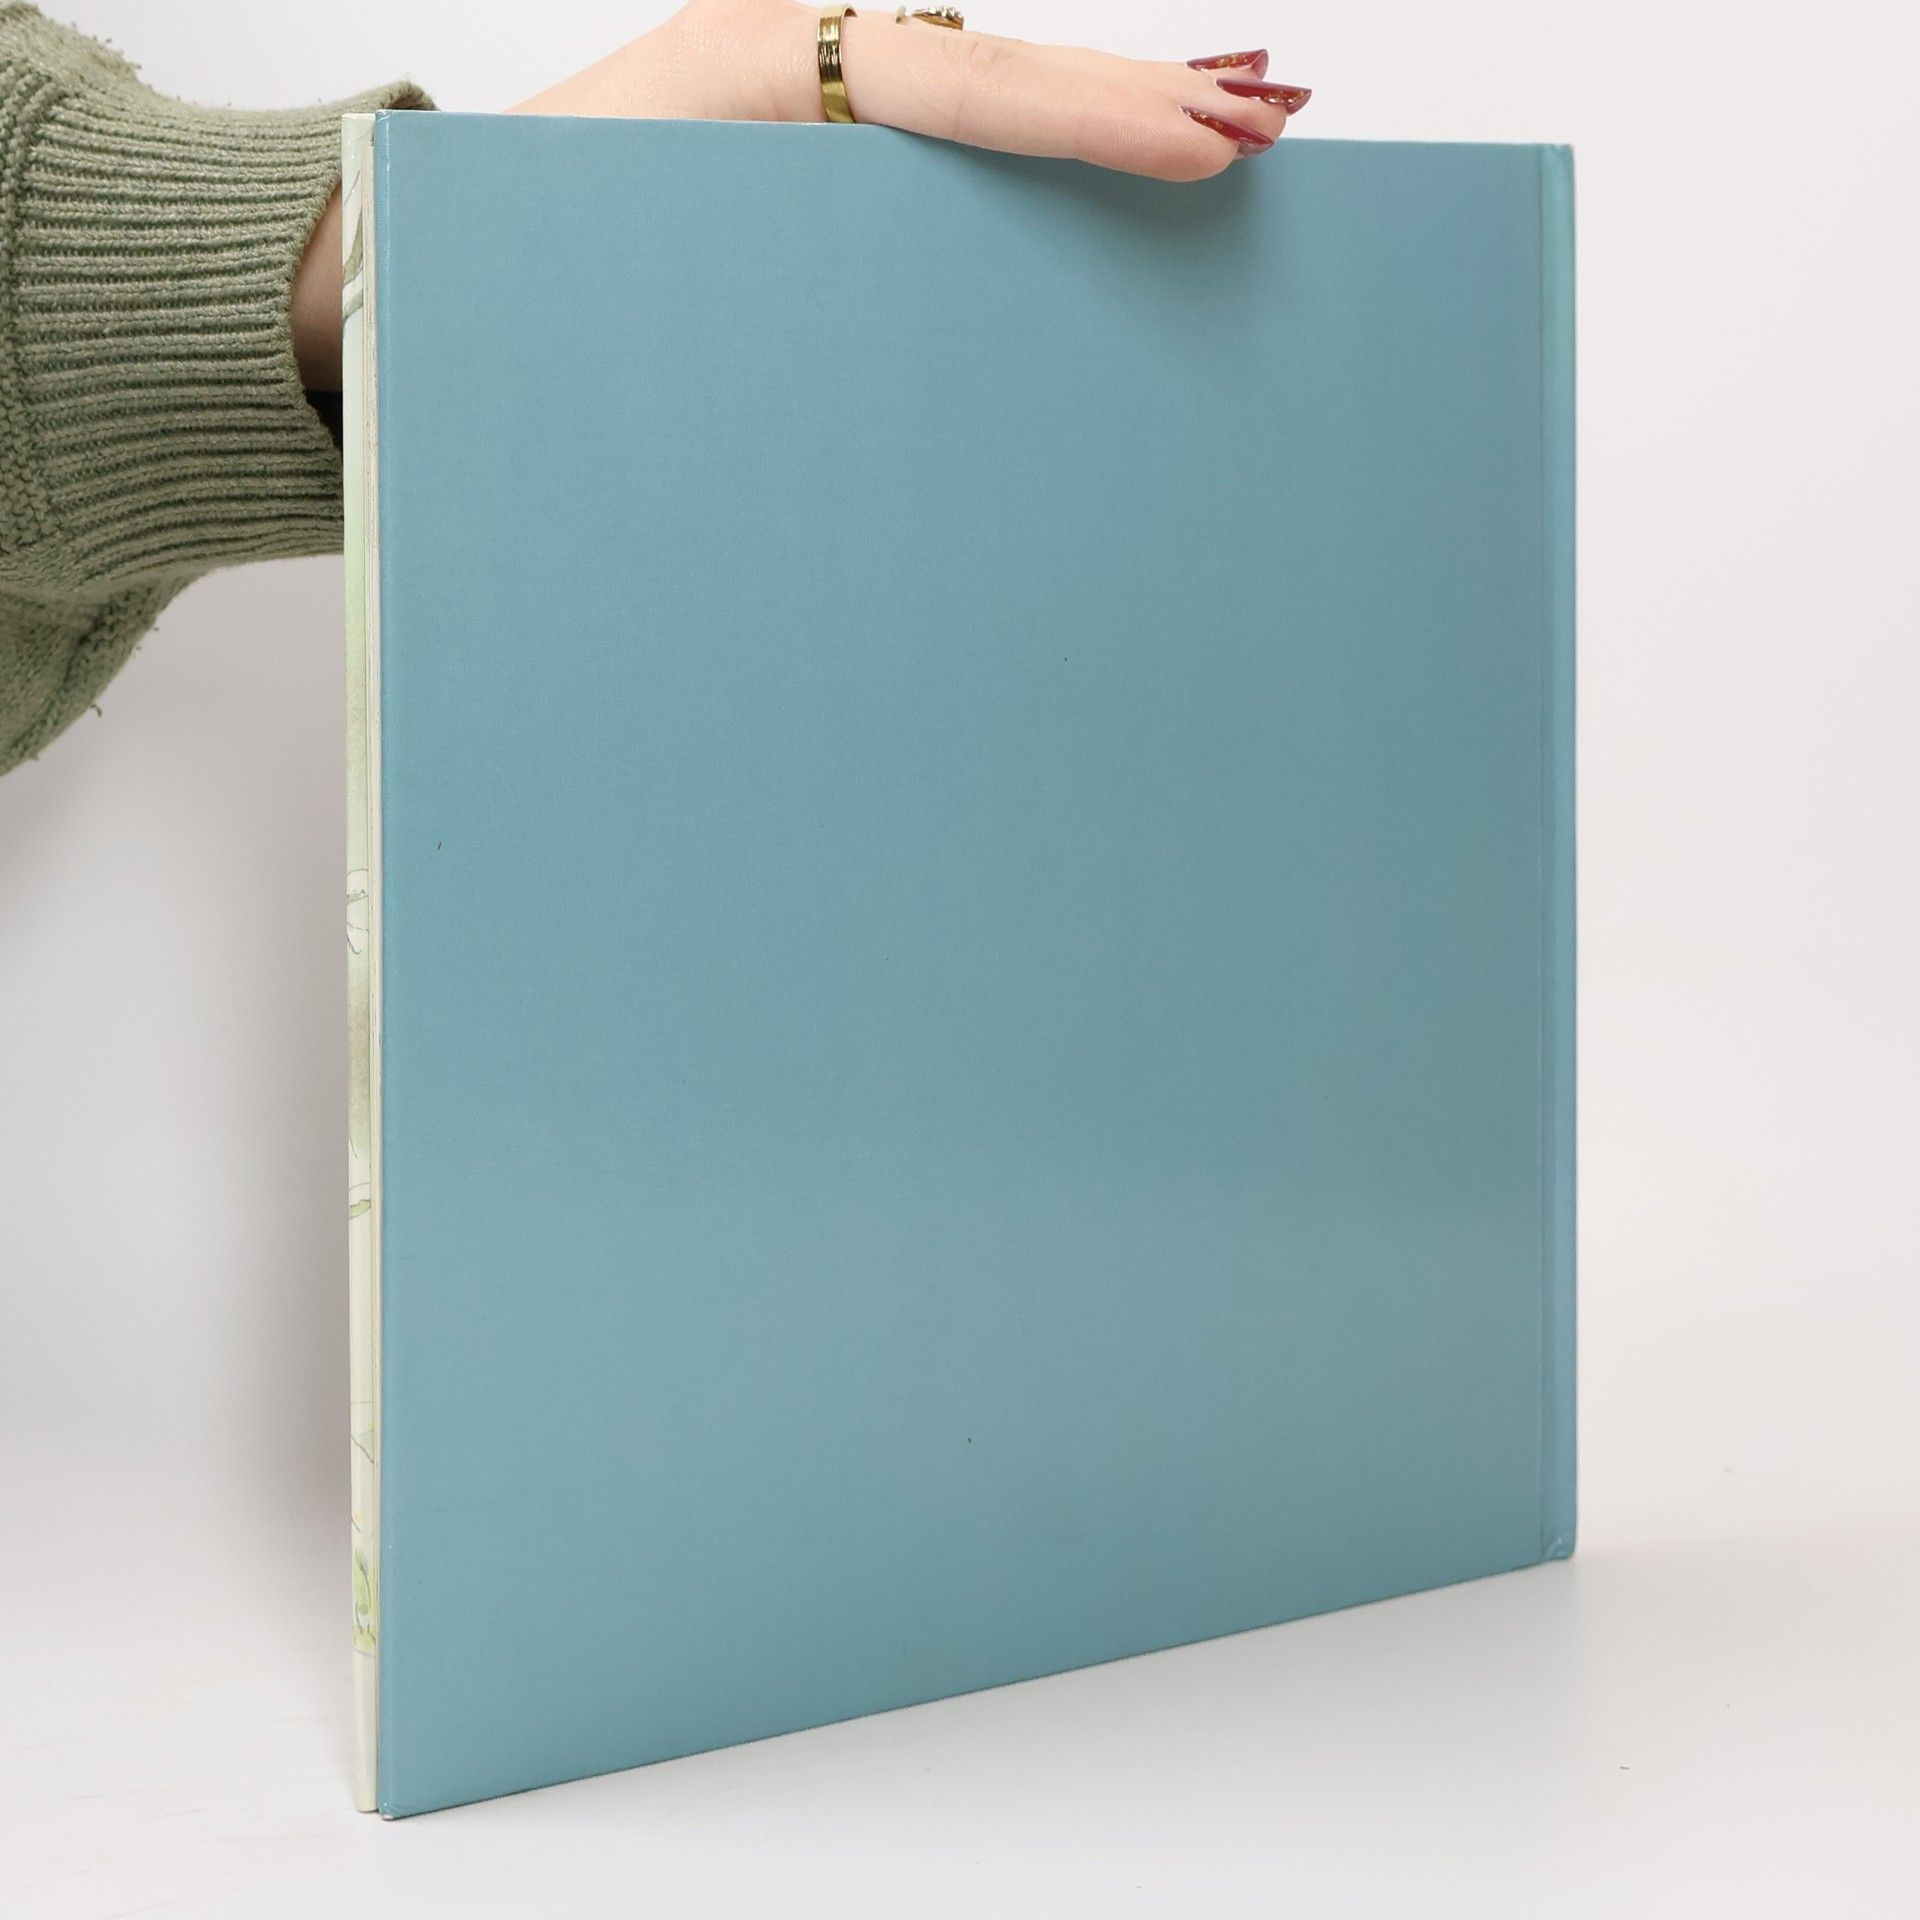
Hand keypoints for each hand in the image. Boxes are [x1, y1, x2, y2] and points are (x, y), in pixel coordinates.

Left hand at [295, 4, 1309, 388]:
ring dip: (1114, 101)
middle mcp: (789, 59)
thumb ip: (732, 241)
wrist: (418, 263)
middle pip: (997, 66)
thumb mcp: (612, 246)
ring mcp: (806, 89)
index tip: (1210, 143)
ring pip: (987, 87)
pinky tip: (1125, 142)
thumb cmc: (501, 272)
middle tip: (1274, 114)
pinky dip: (1048, 132)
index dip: (1087, 116)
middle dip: (1138, 93)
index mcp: (743, 74)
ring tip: (1241, 114)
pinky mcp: (813, 133)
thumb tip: (863, 274)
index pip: (955, 87)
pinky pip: (951, 128)